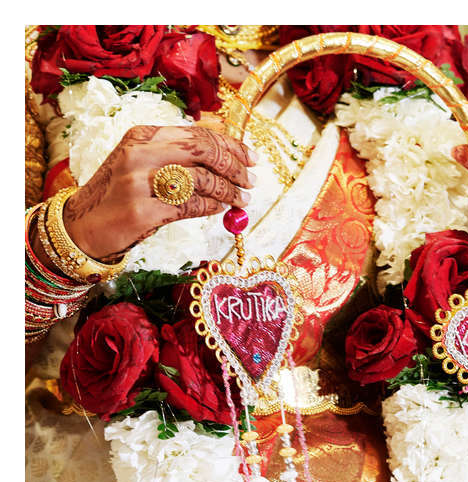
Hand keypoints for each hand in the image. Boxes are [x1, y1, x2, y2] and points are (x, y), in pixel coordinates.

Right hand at [62, 123, 256, 261]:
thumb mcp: (140, 165)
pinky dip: (210, 208)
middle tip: (251, 181)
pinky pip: (189, 207)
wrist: (82, 226)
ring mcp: (140, 182)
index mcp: (142, 136)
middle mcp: (140, 154)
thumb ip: (174, 157)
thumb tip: (223, 157)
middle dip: (234, 165)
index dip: (230, 144)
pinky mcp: (142, 211)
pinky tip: (219, 210)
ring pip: (200, 179)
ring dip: (228, 191)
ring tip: (241, 200)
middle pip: (203, 151)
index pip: (197, 133)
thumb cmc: (117, 197)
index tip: (250, 158)